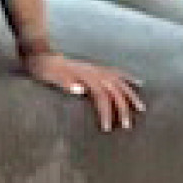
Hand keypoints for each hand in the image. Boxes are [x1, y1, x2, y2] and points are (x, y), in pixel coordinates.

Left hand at [25, 49, 143, 131]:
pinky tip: (138, 83)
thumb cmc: (43, 69)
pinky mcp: (95, 68)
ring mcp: (96, 69)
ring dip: (131, 96)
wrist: (40, 53)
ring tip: (141, 109)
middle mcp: (94, 73)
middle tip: (126, 127)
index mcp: (85, 77)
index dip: (106, 113)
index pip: (102, 97)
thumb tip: (79, 90)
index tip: (106, 129)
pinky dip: (128, 78)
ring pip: (120, 83)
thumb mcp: (50, 77)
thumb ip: (64, 83)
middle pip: (114, 92)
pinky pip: (116, 73)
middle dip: (122, 110)